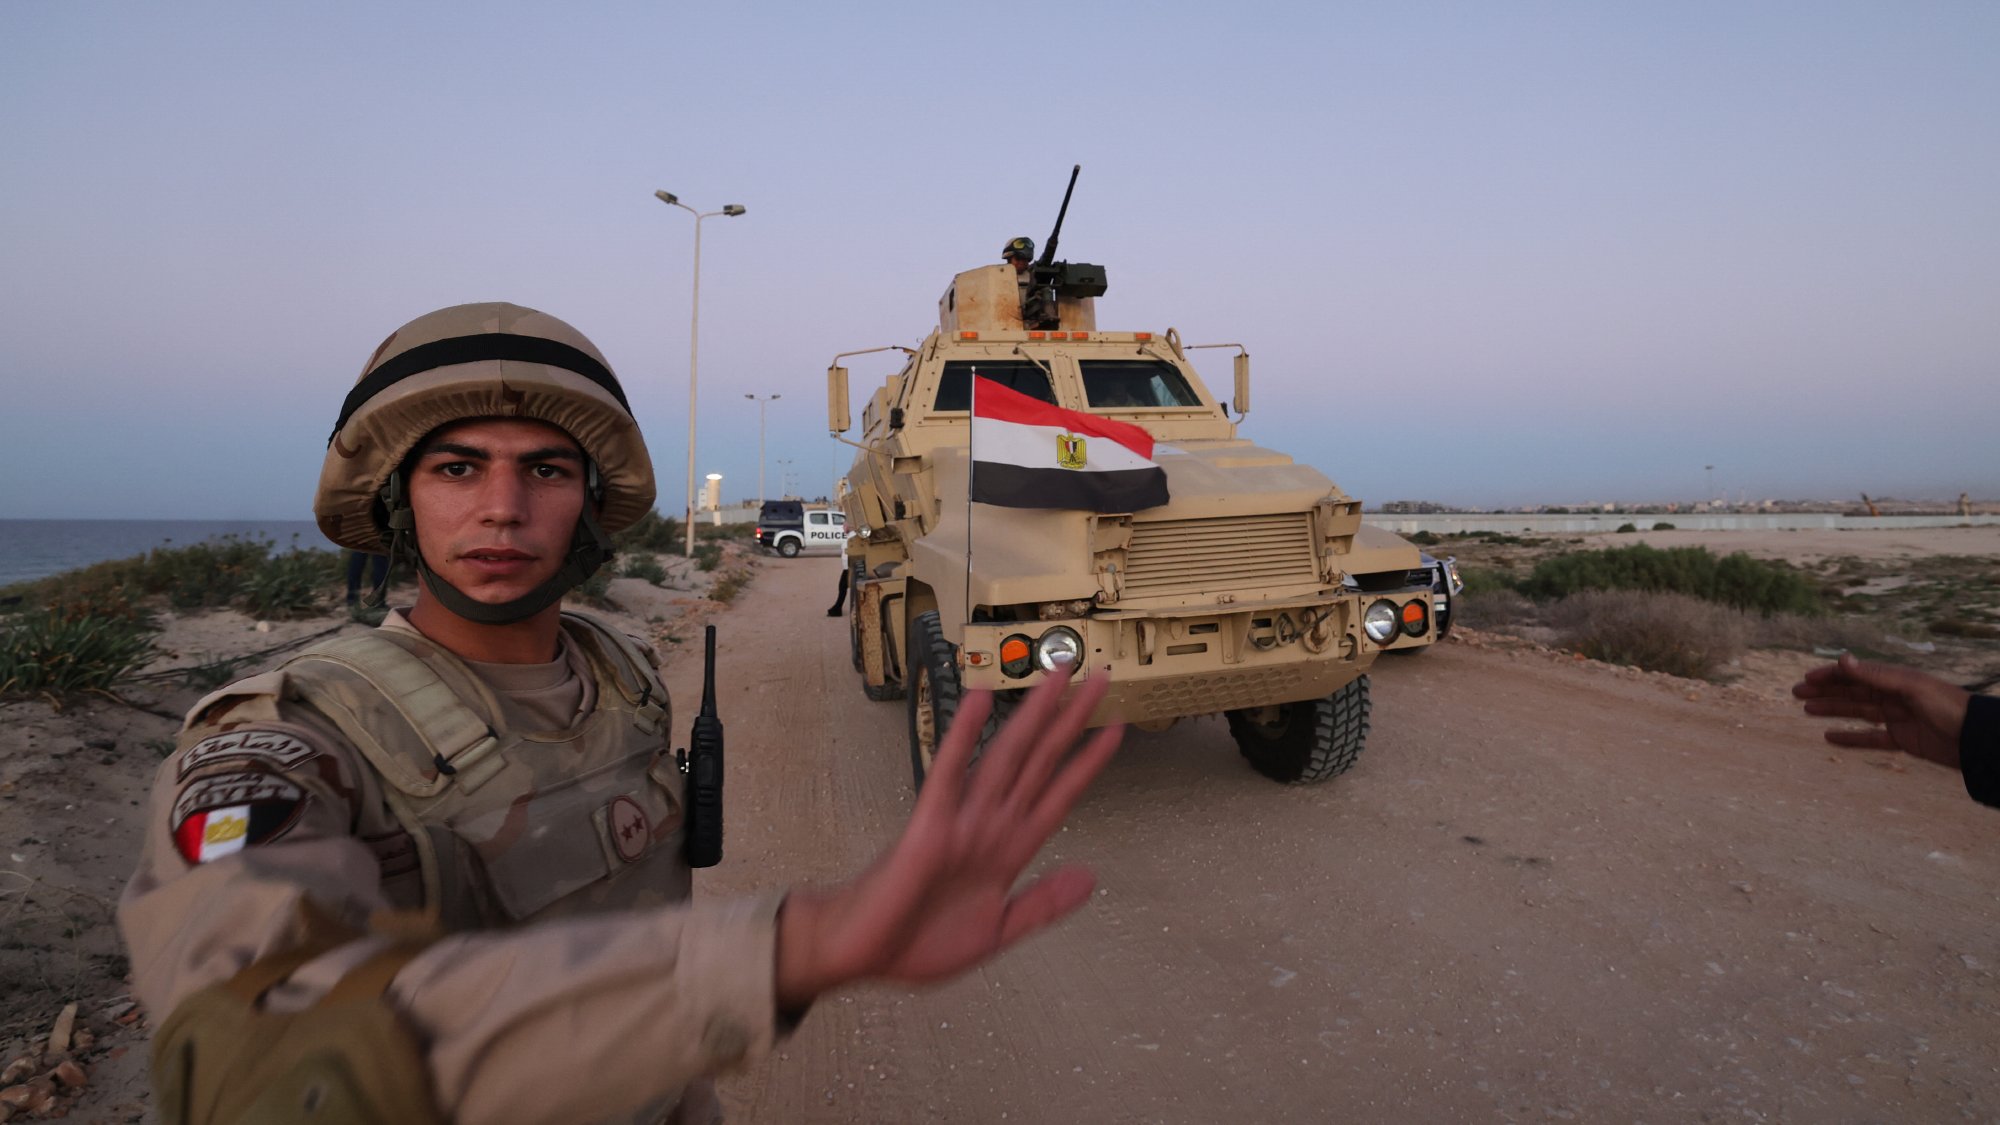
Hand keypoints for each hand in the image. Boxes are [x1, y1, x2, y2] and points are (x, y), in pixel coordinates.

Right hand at [774, 664, 1120, 1007]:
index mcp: (1009, 849)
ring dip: (1033, 717)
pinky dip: (963, 736)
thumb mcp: (996, 930)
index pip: (1058, 795)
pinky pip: (949, 773)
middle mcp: (989, 825)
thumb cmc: (918, 940)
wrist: (865, 956)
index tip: (1116, 729)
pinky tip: (978, 701)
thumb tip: (1091, 879)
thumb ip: (1042, 904)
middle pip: (1039, 762)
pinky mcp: (928, 825)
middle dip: (1069, 721)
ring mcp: (961, 821)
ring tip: (1056, 677)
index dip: (1088, 763)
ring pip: (1005, 757)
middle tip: (1099, 676)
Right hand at [1792, 653, 1969, 769]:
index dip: (1832, 675)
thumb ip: (1875, 675)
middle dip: (1826, 691)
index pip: (1857, 674)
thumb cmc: (1948, 707)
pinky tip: (1830, 738)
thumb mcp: (1910, 687)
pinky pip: (1871, 738)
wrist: (1976, 739)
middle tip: (1796, 693)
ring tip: (1807, 710)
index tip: (1807, 677)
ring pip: (1857, 712)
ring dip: (1833, 710)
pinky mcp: (1903, 740)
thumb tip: (1843, 659)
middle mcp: (1894, 696)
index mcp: (1896, 680)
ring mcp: (1898, 718)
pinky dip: (1850, 737)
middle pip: (1853, 692)